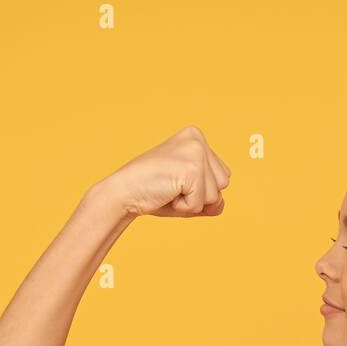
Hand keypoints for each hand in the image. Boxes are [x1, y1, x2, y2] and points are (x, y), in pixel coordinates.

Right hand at [95, 125, 230, 217]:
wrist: (123, 192)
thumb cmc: (152, 192)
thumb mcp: (187, 192)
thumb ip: (210, 199)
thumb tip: (220, 204)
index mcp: (196, 137)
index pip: (222, 177)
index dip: (200, 189)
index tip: (174, 181)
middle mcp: (198, 139)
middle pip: (223, 185)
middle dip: (199, 196)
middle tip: (170, 186)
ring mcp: (196, 152)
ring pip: (215, 196)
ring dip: (192, 203)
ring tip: (168, 189)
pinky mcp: (191, 169)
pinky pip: (200, 204)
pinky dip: (184, 208)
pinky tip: (166, 193)